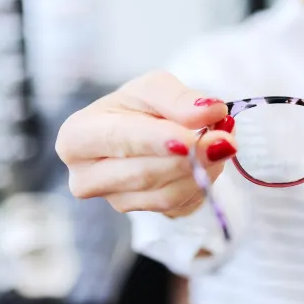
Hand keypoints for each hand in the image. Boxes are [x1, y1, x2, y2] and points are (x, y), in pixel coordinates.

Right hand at [56, 70, 237, 216]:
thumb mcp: (153, 88)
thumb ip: (179, 98)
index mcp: (77, 138)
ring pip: (165, 196)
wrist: (140, 132)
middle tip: (226, 141)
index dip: (155, 141)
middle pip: (143, 174)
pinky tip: (209, 161)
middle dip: (190, 158)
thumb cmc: (137, 107)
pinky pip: (178, 206)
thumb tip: (211, 112)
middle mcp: (87, 178)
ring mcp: (115, 202)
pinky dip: (202, 183)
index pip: (118, 140)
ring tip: (222, 143)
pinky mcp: (144, 215)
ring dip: (202, 171)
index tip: (188, 140)